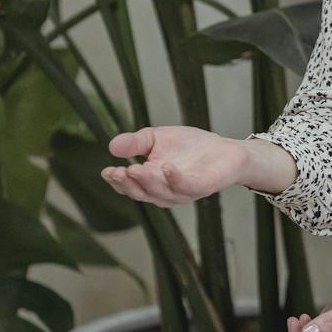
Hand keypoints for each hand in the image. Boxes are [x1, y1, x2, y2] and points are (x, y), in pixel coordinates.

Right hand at [102, 126, 251, 206]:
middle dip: (128, 184)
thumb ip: (135, 143)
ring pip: (161, 193)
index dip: (117, 181)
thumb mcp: (156, 138)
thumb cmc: (189, 146)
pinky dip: (175, 179)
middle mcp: (165, 191)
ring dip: (148, 182)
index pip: (130, 187)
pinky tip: (167, 167)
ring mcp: (184, 192)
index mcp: (150, 181)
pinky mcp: (203, 187)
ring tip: (136, 168)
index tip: (107, 171)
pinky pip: (187, 187)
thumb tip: (111, 146)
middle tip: (118, 172)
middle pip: (142, 194)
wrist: (224, 148)